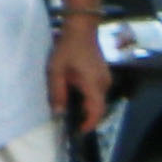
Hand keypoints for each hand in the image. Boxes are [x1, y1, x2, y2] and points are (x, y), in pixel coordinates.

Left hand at [49, 20, 110, 135]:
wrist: (81, 30)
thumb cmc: (67, 48)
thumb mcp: (56, 71)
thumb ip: (57, 93)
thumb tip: (59, 112)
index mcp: (93, 84)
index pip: (96, 110)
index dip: (89, 123)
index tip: (79, 131)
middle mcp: (104, 84)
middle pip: (98, 107)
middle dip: (85, 115)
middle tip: (69, 120)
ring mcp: (105, 79)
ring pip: (98, 99)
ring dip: (86, 105)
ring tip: (70, 104)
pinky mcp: (103, 75)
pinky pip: (98, 92)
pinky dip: (88, 97)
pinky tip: (75, 91)